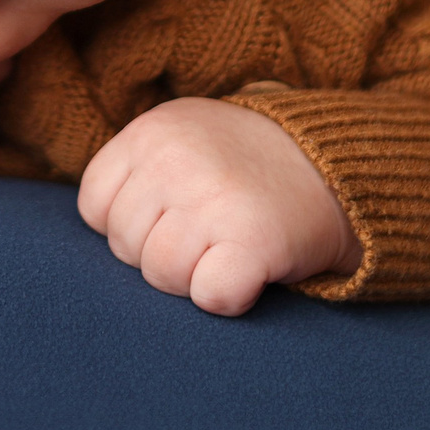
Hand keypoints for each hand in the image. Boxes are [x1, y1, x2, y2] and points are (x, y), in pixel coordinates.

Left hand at [76, 97, 361, 315]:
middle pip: (126, 247)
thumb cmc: (243, 167)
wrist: (335, 166)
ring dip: (194, 279)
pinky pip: (211, 296)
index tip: (171, 215)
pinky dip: (228, 297)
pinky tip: (248, 272)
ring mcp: (214, 199)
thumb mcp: (181, 139)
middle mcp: (176, 160)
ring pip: (162, 276)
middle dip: (161, 254)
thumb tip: (98, 234)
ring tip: (226, 248)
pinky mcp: (254, 240)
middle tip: (208, 233)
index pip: (94, 207)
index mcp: (151, 132)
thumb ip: (134, 172)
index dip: (130, 224)